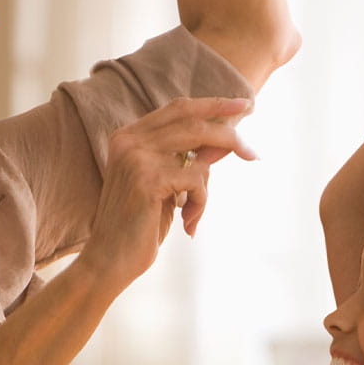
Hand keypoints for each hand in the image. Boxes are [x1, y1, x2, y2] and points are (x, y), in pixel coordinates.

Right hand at [79, 97, 256, 284]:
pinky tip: (188, 224)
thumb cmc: (139, 225)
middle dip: (229, 136)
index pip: (179, 108)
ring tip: (195, 212)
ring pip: (200, 149)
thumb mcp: (168, 186)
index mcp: (128, 136)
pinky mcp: (148, 178)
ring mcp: (137, 157)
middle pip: (194, 121)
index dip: (213, 104)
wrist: (110, 259)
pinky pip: (197, 179)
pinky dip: (201, 203)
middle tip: (253, 154)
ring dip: (207, 186)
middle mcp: (129, 140)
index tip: (243, 105)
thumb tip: (226, 141)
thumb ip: (189, 159)